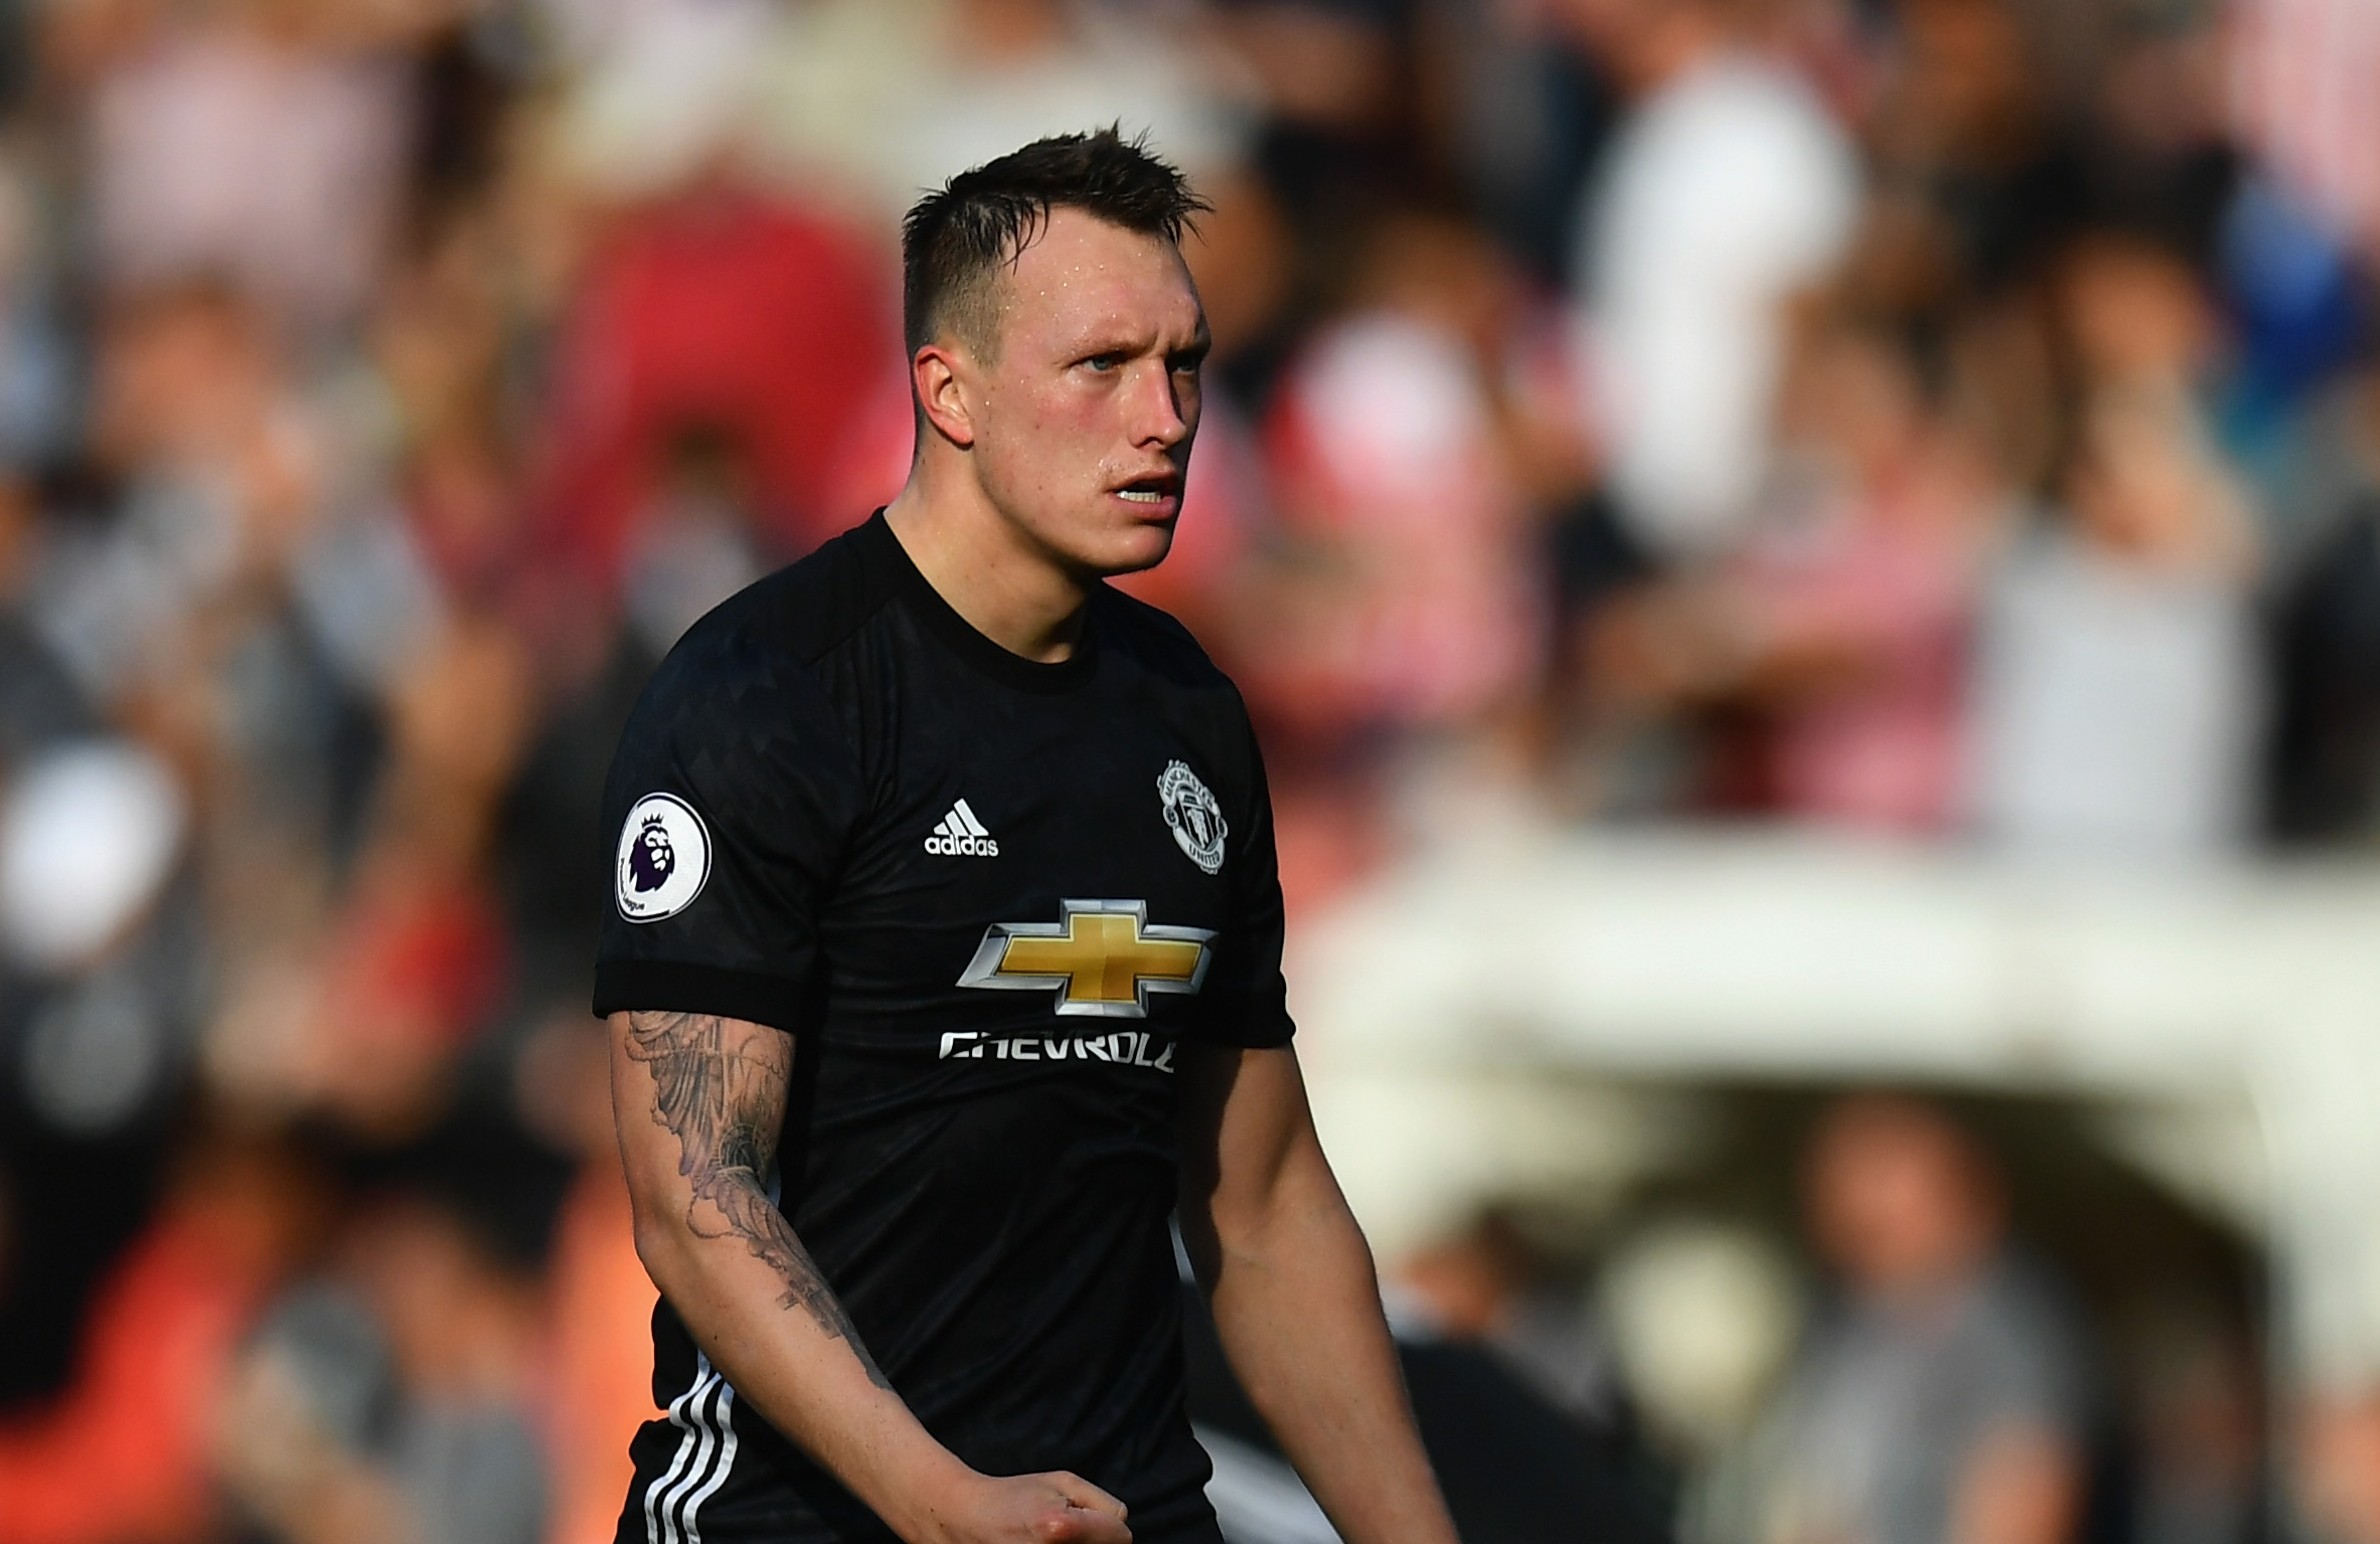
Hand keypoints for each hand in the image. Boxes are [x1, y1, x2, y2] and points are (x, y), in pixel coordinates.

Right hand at [912, 1470, 1131, 1543]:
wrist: (969, 1520)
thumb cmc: (1017, 1496)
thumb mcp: (1064, 1482)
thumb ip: (1103, 1504)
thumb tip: (1120, 1529)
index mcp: (1061, 1528)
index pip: (1121, 1536)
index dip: (1109, 1524)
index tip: (1087, 1519)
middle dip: (1095, 1540)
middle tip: (1063, 1531)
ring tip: (1050, 1541)